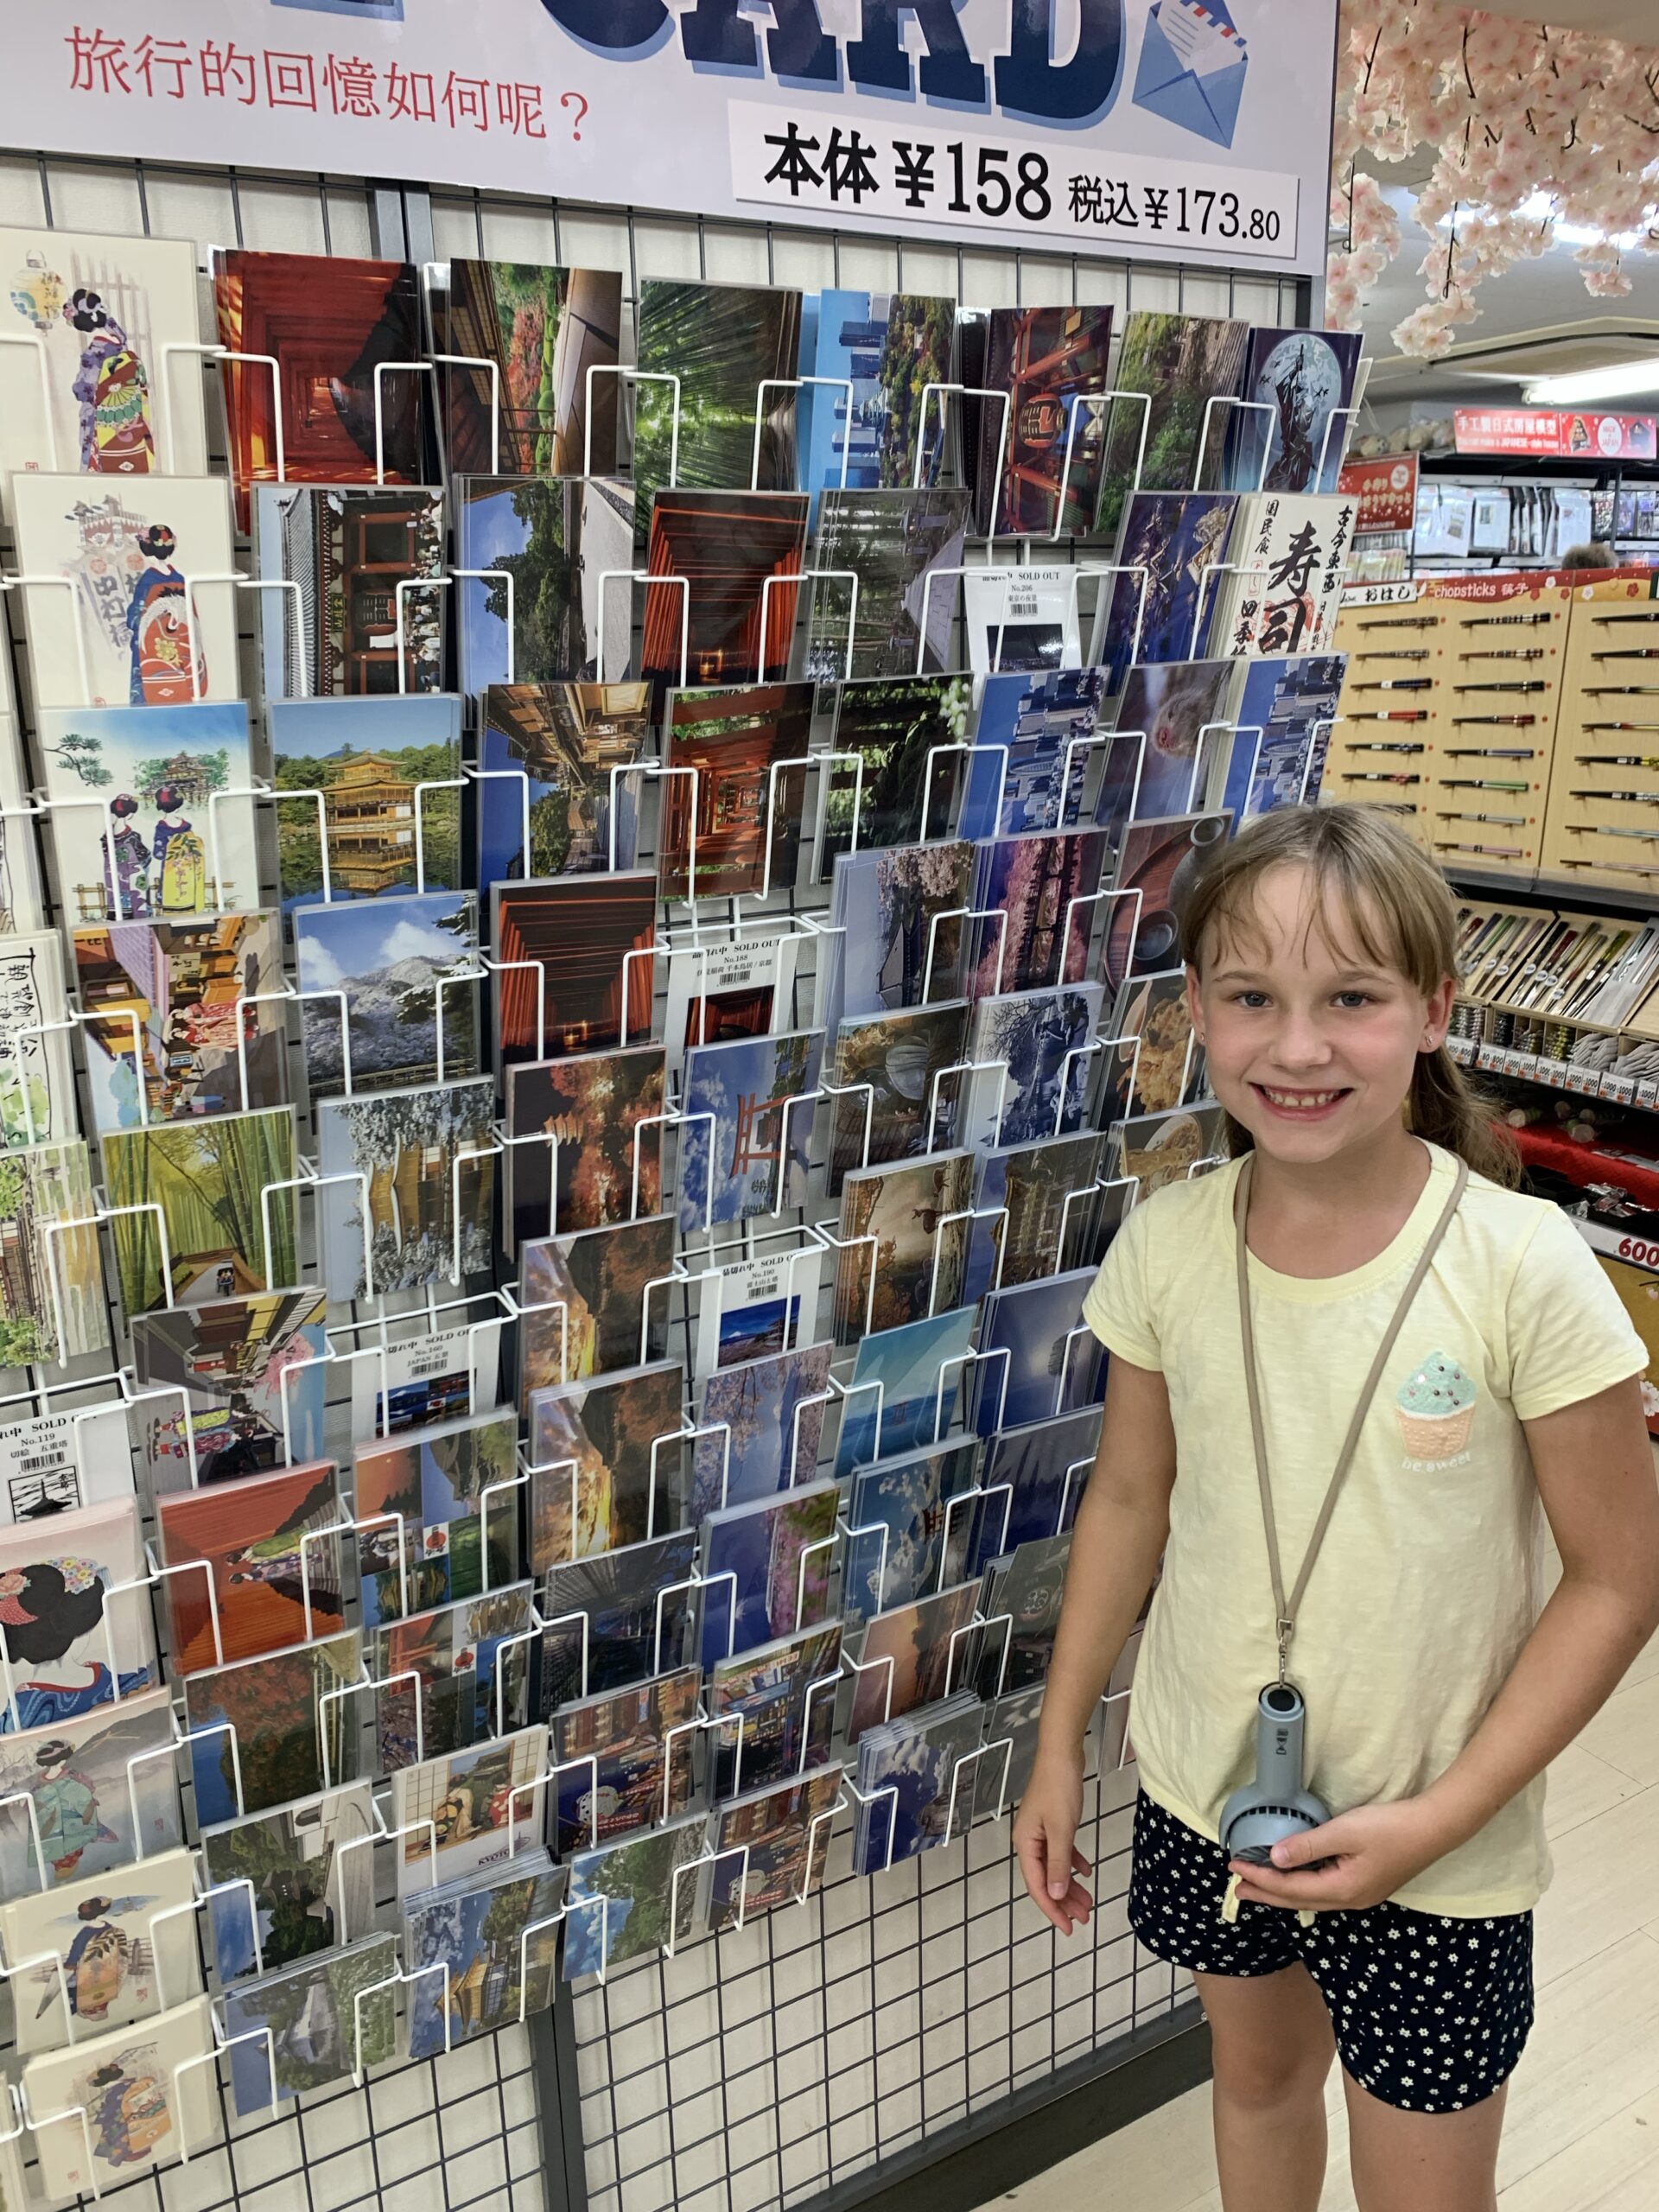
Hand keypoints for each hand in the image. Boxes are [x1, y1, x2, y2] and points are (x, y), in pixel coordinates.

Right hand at [1013, 1745, 1092, 1935]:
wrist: (1061, 1755)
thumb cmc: (1058, 1789)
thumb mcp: (1061, 1830)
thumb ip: (1058, 1864)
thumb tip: (1056, 1894)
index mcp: (1025, 1843)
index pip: (1037, 1885)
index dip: (1053, 1909)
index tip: (1068, 1928)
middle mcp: (1029, 1840)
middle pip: (1046, 1879)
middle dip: (1065, 1900)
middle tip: (1085, 1918)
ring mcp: (1040, 1832)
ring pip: (1055, 1867)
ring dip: (1071, 1885)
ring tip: (1088, 1901)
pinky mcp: (1053, 1823)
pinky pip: (1061, 1851)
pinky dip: (1073, 1862)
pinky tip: (1086, 1870)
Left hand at [1228, 1796, 1453, 1913]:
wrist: (1433, 1829)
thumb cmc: (1390, 1828)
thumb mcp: (1344, 1831)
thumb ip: (1308, 1846)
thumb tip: (1274, 1857)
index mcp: (1342, 1890)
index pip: (1290, 1889)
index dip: (1260, 1879)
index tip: (1234, 1866)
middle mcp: (1349, 1900)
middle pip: (1297, 1901)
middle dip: (1266, 1893)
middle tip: (1236, 1886)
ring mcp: (1359, 1895)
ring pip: (1310, 1899)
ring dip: (1282, 1892)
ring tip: (1258, 1885)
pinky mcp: (1365, 1885)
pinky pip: (1323, 1892)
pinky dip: (1301, 1886)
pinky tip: (1294, 1878)